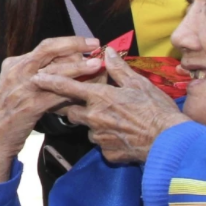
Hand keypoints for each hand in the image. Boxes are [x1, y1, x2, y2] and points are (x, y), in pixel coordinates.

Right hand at [0, 36, 99, 186]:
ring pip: (55, 71)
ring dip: (78, 67)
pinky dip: (72, 91)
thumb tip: (63, 65)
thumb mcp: (16, 86)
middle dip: (74, 44)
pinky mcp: (30, 105)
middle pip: (49, 50)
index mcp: (14, 63)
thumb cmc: (8, 112)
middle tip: (95, 43)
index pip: (45, 46)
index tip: (86, 42)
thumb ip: (35, 74)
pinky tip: (85, 90)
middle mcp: (18, 70)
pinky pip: (56, 95)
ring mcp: (23, 87)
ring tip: (96, 65)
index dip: (68, 42)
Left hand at [32, 49, 188, 164]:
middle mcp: (95, 117)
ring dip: (96, 123)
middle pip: (72, 111)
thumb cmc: (157, 110)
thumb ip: (119, 69)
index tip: (36, 78)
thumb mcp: (140, 84)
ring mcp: (100, 137)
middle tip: (87, 103)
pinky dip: (109, 139)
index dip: (51, 81)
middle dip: (73, 106)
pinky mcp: (107, 153)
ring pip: (89, 128)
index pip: (68, 87)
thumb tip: (109, 52)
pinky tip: (124, 135)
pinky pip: (102, 144)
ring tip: (118, 120)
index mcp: (101, 97)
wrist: (169, 143)